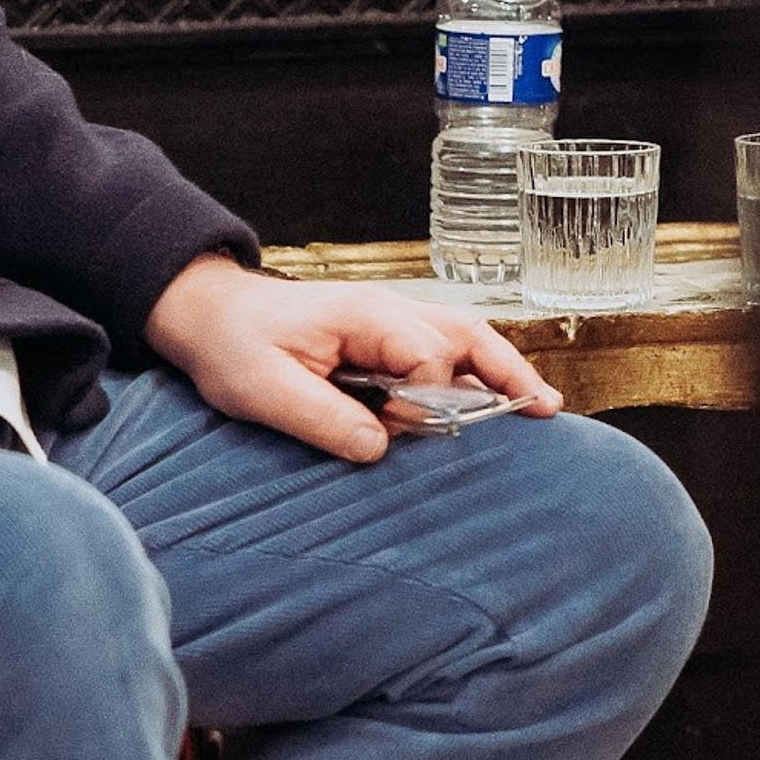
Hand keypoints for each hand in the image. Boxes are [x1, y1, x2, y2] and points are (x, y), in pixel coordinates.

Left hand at [142, 258, 562, 462]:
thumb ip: (324, 419)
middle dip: (508, 371)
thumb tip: (381, 448)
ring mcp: (392, 320)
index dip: (424, 401)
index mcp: (366, 315)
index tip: (401, 429)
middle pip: (466, 335)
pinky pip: (443, 350)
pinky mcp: (385, 338)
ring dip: (501, 370)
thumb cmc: (236, 347)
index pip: (426, 355)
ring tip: (540, 405)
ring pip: (464, 339)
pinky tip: (494, 399)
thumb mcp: (266, 391)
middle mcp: (390, 311)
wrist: (213, 315)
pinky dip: (474, 372)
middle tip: (546, 408)